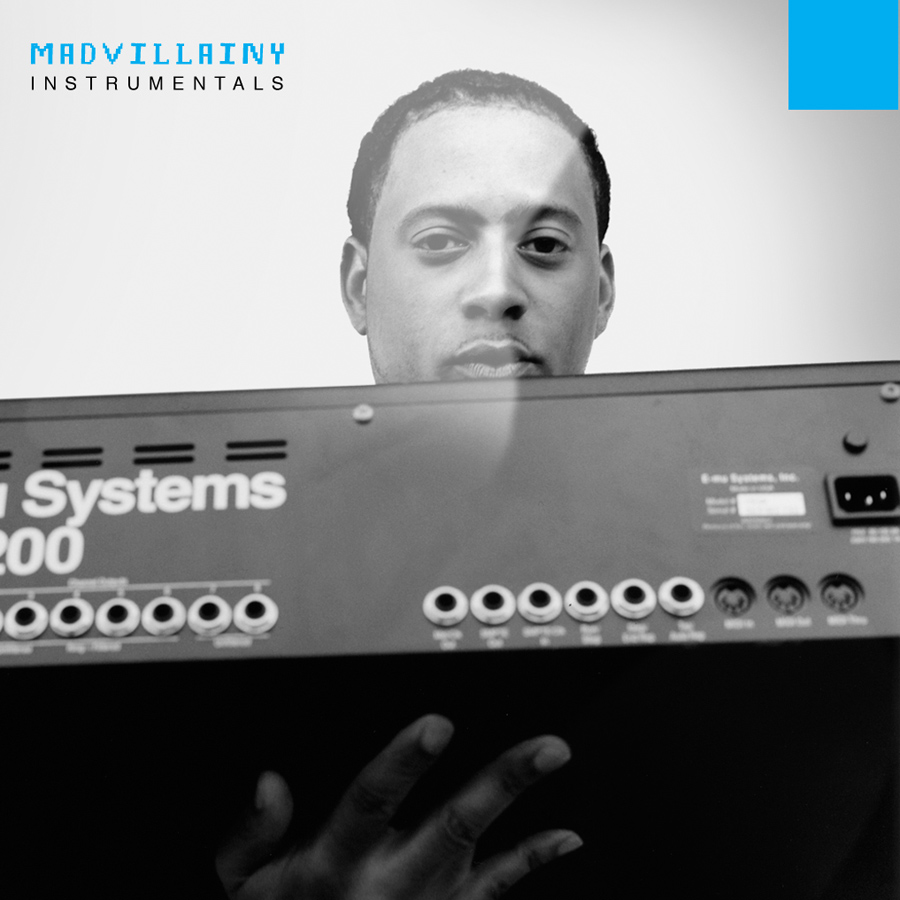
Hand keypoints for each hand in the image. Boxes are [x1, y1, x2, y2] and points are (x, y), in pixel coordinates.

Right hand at [216, 714, 580, 898]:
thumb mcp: (238, 884)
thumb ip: (250, 832)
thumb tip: (268, 783)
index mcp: (336, 860)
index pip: (373, 802)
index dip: (404, 764)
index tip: (435, 726)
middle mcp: (390, 878)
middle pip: (452, 824)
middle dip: (499, 782)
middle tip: (539, 747)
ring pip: (482, 844)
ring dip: (522, 799)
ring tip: (553, 755)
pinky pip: (498, 888)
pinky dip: (535, 858)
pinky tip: (566, 835)